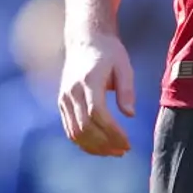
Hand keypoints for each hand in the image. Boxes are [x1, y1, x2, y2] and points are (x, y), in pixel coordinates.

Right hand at [58, 32, 135, 156]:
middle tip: (123, 151)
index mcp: (88, 80)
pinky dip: (84, 142)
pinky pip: (70, 129)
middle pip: (85, 127)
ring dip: (94, 147)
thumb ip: (127, 90)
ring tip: (114, 152)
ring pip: (75, 132)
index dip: (112, 132)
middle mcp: (72, 91)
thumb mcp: (124, 66)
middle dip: (105, 144)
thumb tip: (130, 115)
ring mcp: (64, 98)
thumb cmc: (109, 53)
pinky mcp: (62, 103)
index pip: (97, 113)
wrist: (85, 40)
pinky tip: (100, 146)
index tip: (128, 143)